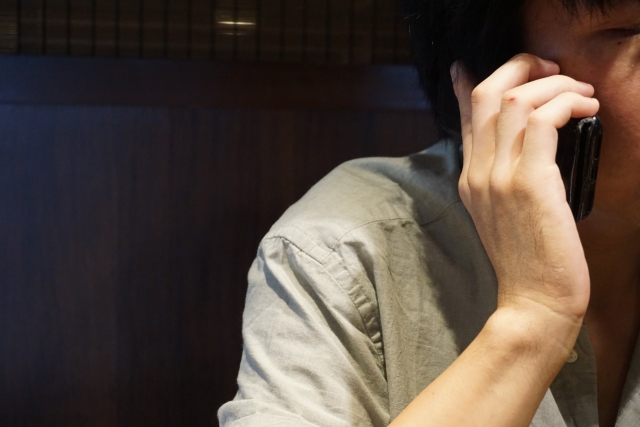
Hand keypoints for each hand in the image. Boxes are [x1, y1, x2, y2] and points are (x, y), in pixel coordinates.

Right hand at [453, 54, 598, 331]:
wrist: (533, 302)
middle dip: (521, 67)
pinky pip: (541, 122)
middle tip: (552, 69)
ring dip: (554, 83)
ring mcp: (498, 177)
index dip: (472, 84)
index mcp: (470, 179)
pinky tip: (586, 109)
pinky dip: (566, 103)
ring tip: (581, 92)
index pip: (467, 117)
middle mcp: (478, 172)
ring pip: (516, 100)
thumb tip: (519, 151)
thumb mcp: (503, 216)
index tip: (474, 68)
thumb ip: (503, 179)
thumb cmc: (528, 261)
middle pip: (487, 95)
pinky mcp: (529, 183)